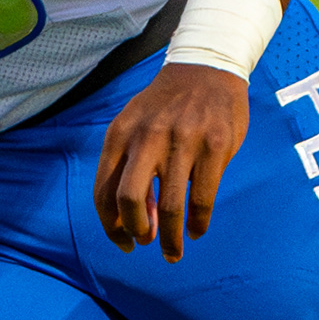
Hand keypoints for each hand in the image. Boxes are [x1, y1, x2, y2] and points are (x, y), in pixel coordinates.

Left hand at [92, 63, 249, 262]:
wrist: (206, 67)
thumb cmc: (165, 106)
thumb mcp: (135, 124)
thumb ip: (129, 165)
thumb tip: (138, 219)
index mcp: (120, 134)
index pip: (104, 191)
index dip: (111, 225)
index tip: (123, 242)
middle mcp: (147, 137)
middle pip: (129, 200)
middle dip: (135, 232)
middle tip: (146, 243)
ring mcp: (182, 142)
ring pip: (169, 207)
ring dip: (170, 239)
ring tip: (173, 252)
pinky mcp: (214, 146)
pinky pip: (202, 198)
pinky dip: (198, 223)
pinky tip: (196, 229)